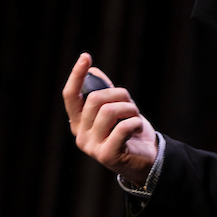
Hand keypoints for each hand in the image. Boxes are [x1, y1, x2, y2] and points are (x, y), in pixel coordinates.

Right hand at [63, 53, 156, 186]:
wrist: (145, 159)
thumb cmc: (129, 132)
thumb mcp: (117, 109)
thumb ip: (105, 93)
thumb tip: (94, 72)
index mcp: (79, 121)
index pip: (71, 96)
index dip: (77, 75)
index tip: (86, 56)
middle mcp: (80, 134)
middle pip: (96, 99)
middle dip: (120, 96)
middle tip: (131, 107)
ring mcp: (91, 146)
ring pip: (109, 111)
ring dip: (130, 109)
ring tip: (135, 118)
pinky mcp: (106, 155)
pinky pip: (122, 127)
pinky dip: (136, 123)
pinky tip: (138, 130)